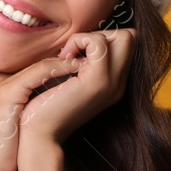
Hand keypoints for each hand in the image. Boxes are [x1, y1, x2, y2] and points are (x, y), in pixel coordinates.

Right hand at [0, 54, 85, 170]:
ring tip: (92, 59)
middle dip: (68, 57)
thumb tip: (63, 95)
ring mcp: (0, 84)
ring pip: (41, 62)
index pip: (36, 63)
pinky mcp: (6, 94)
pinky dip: (62, 68)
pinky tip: (80, 69)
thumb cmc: (6, 150)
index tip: (88, 63)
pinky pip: (39, 73)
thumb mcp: (19, 119)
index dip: (63, 62)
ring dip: (69, 59)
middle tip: (93, 57)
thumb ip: (33, 103)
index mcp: (1, 82)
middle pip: (38, 59)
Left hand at [19, 29, 134, 147]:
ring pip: (125, 36)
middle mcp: (118, 84)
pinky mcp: (97, 82)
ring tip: (67, 55)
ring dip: (90, 37)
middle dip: (101, 34)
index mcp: (113, 84)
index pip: (126, 45)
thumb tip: (80, 42)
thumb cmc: (44, 108)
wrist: (39, 136)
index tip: (76, 53)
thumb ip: (80, 65)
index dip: (102, 39)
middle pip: (131, 37)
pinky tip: (63, 57)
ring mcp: (112, 83)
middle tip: (74, 52)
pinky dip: (80, 40)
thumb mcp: (67, 83)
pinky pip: (99, 42)